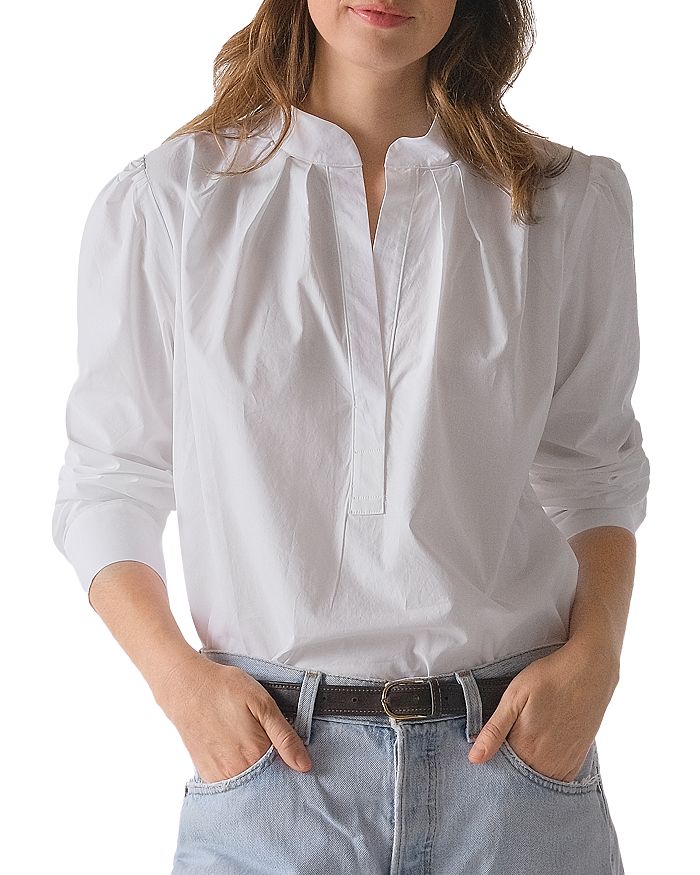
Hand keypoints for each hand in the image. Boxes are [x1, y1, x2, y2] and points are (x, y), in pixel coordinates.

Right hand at [153, 652, 311, 781]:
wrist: (185, 687)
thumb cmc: (224, 689)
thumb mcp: (262, 704)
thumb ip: (284, 736)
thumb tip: (304, 765)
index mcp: (255, 754)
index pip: (284, 774)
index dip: (292, 765)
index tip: (293, 757)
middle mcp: (237, 772)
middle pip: (266, 783)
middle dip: (275, 773)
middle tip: (271, 748)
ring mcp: (219, 776)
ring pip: (249, 785)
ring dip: (257, 775)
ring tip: (254, 749)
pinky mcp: (206, 774)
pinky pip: (230, 785)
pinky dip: (239, 776)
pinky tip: (240, 757)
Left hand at [467, 640, 618, 781]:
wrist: (590, 670)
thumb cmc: (549, 678)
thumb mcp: (514, 698)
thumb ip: (494, 730)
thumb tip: (474, 758)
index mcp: (525, 747)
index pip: (501, 771)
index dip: (491, 762)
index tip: (484, 755)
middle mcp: (546, 762)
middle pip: (520, 778)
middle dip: (508, 770)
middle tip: (505, 747)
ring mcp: (565, 762)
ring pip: (539, 779)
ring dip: (528, 771)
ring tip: (522, 748)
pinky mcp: (578, 758)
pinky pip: (559, 778)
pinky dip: (546, 772)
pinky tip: (540, 756)